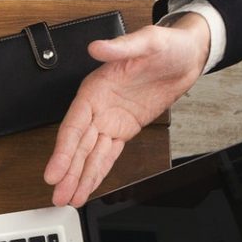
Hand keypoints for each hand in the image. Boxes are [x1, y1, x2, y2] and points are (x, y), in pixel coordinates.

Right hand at [43, 16, 208, 206]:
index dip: (62, 151)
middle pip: (77, 146)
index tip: (54, 172)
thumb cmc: (167, 46)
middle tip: (59, 194)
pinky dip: (97, 172)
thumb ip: (120, 48)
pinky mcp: (124, 130)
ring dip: (79, 177)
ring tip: (68, 198)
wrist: (188, 56)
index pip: (73, 126)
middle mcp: (97, 109)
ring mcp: (110, 121)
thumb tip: (97, 48)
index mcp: (95, 90)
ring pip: (90, 155)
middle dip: (68, 172)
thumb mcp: (147, 42)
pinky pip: (107, 155)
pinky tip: (87, 186)